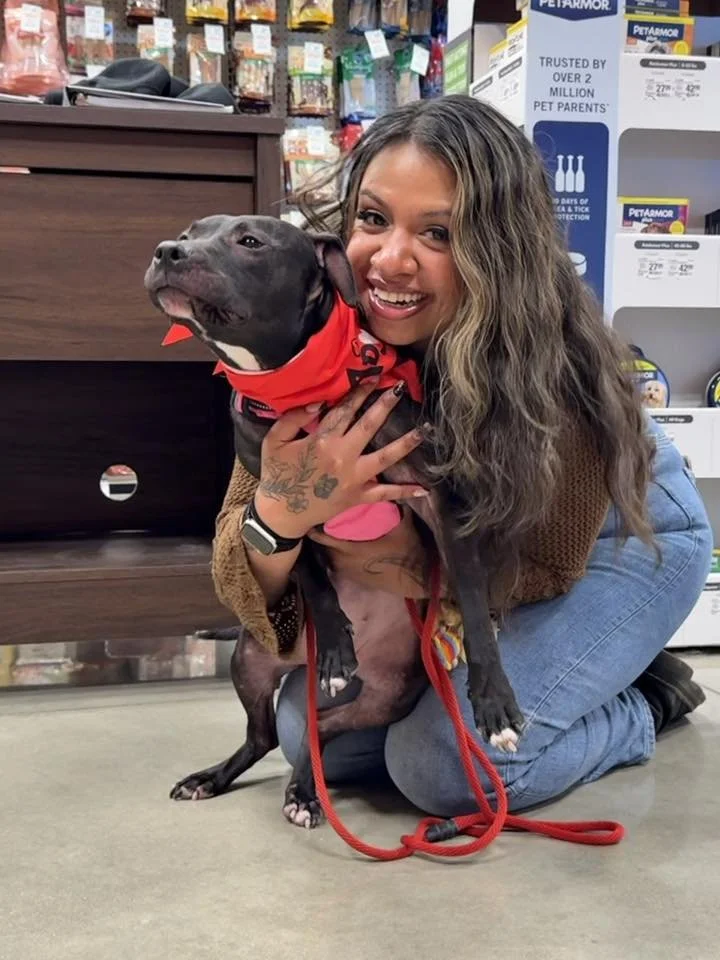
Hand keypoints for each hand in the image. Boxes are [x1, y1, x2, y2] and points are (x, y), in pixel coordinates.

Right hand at [254, 380, 427, 538]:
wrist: (281, 513)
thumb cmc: (277, 473)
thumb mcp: (275, 441)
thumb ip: (293, 418)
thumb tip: (318, 403)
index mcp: (322, 440)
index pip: (344, 410)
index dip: (359, 392)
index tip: (373, 377)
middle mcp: (343, 456)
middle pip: (369, 426)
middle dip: (385, 405)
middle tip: (400, 388)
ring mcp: (354, 478)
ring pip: (385, 458)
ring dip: (405, 444)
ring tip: (423, 431)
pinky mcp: (359, 496)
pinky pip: (385, 494)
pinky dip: (405, 492)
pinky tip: (424, 489)